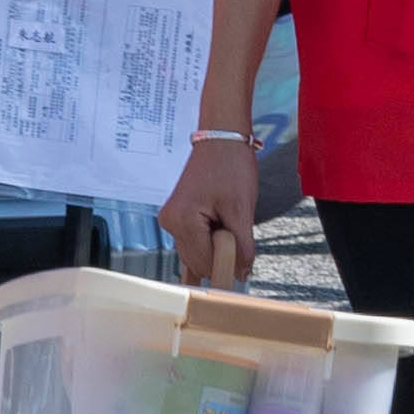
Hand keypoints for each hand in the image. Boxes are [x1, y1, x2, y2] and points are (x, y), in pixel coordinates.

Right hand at [160, 128, 259, 289]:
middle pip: (197, 262)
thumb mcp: (242, 209)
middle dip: (220, 253)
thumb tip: (241, 274)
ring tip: (226, 219)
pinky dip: (209, 240)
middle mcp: (170, 223)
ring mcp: (170, 220)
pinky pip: (193, 242)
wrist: (221, 139)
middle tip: (234, 227)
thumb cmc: (231, 165)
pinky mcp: (176, 217)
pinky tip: (220, 225)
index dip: (227, 262)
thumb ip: (241, 247)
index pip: (205, 263)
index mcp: (182, 220)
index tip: (243, 254)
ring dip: (215, 246)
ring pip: (196, 253)